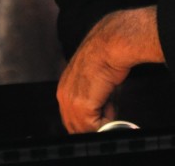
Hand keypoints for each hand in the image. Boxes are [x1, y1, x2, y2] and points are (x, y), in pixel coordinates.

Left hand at [56, 7, 163, 133]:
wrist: (109, 45)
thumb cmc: (106, 56)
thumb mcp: (94, 79)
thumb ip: (93, 97)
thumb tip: (103, 111)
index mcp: (64, 87)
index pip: (70, 116)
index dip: (87, 121)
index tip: (100, 118)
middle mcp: (63, 95)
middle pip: (75, 126)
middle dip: (93, 125)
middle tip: (108, 115)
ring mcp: (71, 101)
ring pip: (85, 128)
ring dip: (101, 122)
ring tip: (110, 102)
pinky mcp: (82, 105)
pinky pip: (95, 127)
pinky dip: (107, 120)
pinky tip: (110, 101)